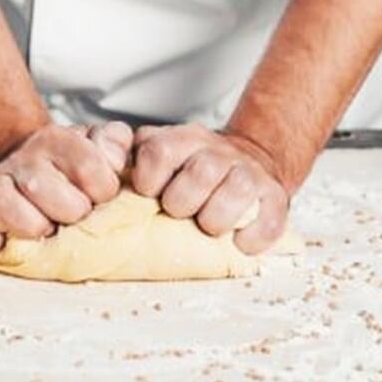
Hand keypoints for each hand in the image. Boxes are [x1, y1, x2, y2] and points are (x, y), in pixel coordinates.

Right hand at [0, 122, 131, 253]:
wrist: (32, 164)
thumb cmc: (71, 166)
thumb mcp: (100, 144)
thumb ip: (115, 142)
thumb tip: (115, 158)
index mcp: (57, 140)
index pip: (86, 164)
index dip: (102, 189)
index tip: (102, 197)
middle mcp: (23, 159)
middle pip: (39, 185)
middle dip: (67, 212)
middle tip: (75, 217)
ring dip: (28, 224)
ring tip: (45, 230)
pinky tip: (6, 244)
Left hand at [131, 123, 289, 253]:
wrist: (249, 160)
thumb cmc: (190, 168)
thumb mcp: (159, 150)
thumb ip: (130, 155)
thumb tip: (105, 169)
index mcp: (184, 140)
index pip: (159, 151)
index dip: (149, 179)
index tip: (149, 193)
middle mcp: (218, 152)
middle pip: (200, 174)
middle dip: (182, 203)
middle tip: (179, 212)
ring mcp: (250, 173)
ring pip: (235, 192)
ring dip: (215, 220)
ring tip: (207, 226)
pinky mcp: (276, 198)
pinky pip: (268, 222)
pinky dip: (250, 239)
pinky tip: (237, 242)